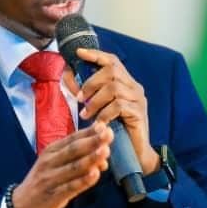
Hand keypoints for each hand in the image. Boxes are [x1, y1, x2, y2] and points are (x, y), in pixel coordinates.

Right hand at [13, 122, 112, 207]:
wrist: (20, 206)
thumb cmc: (43, 182)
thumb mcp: (54, 164)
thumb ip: (76, 157)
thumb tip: (102, 150)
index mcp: (50, 152)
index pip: (72, 139)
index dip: (88, 132)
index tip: (104, 125)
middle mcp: (49, 162)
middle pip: (73, 150)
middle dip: (92, 141)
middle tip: (108, 134)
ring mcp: (50, 179)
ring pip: (73, 167)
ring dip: (90, 159)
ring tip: (105, 151)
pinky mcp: (52, 196)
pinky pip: (70, 187)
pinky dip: (83, 181)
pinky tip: (95, 175)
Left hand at [74, 48, 160, 174]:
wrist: (135, 154)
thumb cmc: (115, 131)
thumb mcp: (99, 109)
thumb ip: (86, 94)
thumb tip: (67, 76)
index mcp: (125, 83)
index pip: (112, 61)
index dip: (95, 55)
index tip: (78, 53)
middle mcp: (134, 87)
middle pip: (111, 71)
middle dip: (91, 83)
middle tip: (79, 99)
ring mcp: (138, 99)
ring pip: (113, 88)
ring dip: (94, 101)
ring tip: (85, 115)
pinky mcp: (139, 112)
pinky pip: (118, 106)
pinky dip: (104, 113)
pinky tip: (98, 123)